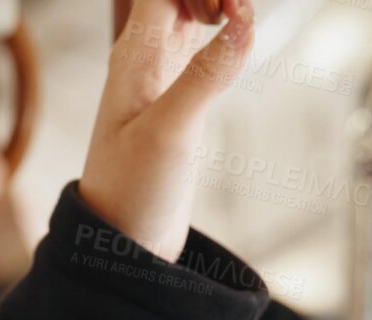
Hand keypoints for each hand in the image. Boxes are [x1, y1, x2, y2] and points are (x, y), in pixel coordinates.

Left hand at [79, 0, 255, 260]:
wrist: (125, 243)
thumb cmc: (132, 194)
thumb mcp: (170, 133)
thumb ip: (205, 76)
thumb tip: (243, 22)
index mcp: (133, 55)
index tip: (230, 11)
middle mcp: (144, 57)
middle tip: (244, 17)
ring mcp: (162, 75)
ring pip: (192, 10)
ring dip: (222, 7)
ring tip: (246, 26)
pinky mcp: (180, 96)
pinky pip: (202, 43)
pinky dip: (225, 32)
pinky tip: (241, 44)